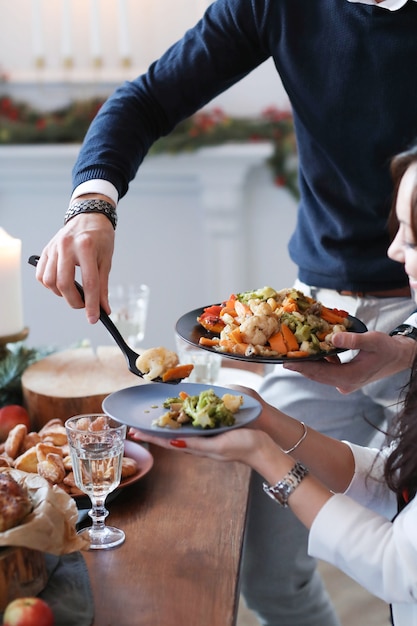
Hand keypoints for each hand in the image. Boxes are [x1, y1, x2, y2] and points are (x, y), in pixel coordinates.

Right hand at [36, 210, 114, 323]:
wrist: (89, 216)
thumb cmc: (100, 237)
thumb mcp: (106, 260)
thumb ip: (103, 286)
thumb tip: (103, 309)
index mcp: (86, 247)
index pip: (89, 283)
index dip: (91, 304)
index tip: (93, 318)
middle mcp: (66, 246)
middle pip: (64, 284)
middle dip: (74, 301)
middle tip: (84, 306)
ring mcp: (54, 247)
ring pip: (49, 281)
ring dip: (61, 293)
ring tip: (73, 293)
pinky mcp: (46, 250)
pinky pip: (41, 274)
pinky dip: (49, 285)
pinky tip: (61, 284)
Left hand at [129, 425, 278, 472]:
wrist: (262, 450)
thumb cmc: (242, 447)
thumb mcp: (218, 445)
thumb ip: (197, 444)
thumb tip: (174, 443)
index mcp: (197, 447)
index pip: (168, 442)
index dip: (151, 437)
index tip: (134, 432)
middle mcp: (198, 444)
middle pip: (170, 437)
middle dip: (153, 433)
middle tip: (136, 426)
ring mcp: (206, 439)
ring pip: (180, 433)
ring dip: (165, 428)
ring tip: (152, 422)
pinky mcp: (214, 434)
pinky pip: (193, 428)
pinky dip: (182, 423)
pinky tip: (180, 417)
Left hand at [283, 330, 416, 392]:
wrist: (399, 357)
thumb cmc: (388, 348)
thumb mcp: (373, 340)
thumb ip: (353, 340)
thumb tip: (333, 338)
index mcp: (351, 377)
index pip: (320, 373)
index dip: (302, 367)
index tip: (286, 362)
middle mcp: (346, 383)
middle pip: (317, 375)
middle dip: (300, 366)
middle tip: (281, 358)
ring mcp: (345, 383)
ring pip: (321, 374)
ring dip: (308, 364)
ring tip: (291, 354)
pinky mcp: (345, 378)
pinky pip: (327, 371)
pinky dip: (318, 362)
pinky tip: (311, 352)